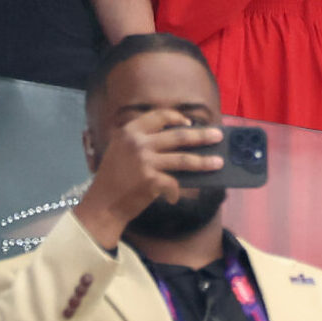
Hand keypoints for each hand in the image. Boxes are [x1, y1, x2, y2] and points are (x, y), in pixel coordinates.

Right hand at [73, 108, 225, 248]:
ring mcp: (145, 161)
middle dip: (202, 136)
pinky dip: (175, 192)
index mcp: (130, 131)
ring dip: (204, 162)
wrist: (103, 204)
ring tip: (218, 163)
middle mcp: (137, 142)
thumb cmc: (113, 178)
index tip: (190, 123)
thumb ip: (142, 141)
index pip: (159, 116)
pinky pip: (174, 183)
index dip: (177, 118)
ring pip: (183, 160)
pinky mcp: (151, 180)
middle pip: (179, 136)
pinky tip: (173, 197)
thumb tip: (179, 138)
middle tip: (218, 136)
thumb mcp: (120, 150)